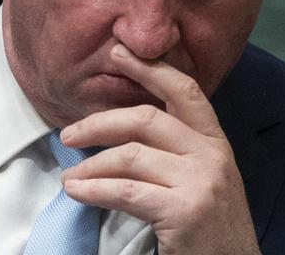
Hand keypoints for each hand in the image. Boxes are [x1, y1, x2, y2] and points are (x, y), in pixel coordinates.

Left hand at [60, 44, 259, 254]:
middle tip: (68, 134)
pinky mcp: (185, 211)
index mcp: (216, 142)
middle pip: (146, 118)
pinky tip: (77, 193)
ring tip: (69, 177)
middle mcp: (212, 154)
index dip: (150, 68)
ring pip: (130, 155)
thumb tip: (124, 132)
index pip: (185, 90)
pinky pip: (125, 190)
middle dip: (100, 122)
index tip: (118, 54)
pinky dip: (93, 190)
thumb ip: (178, 152)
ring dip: (90, 165)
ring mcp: (201, 181)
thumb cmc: (212, 229)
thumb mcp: (205, 179)